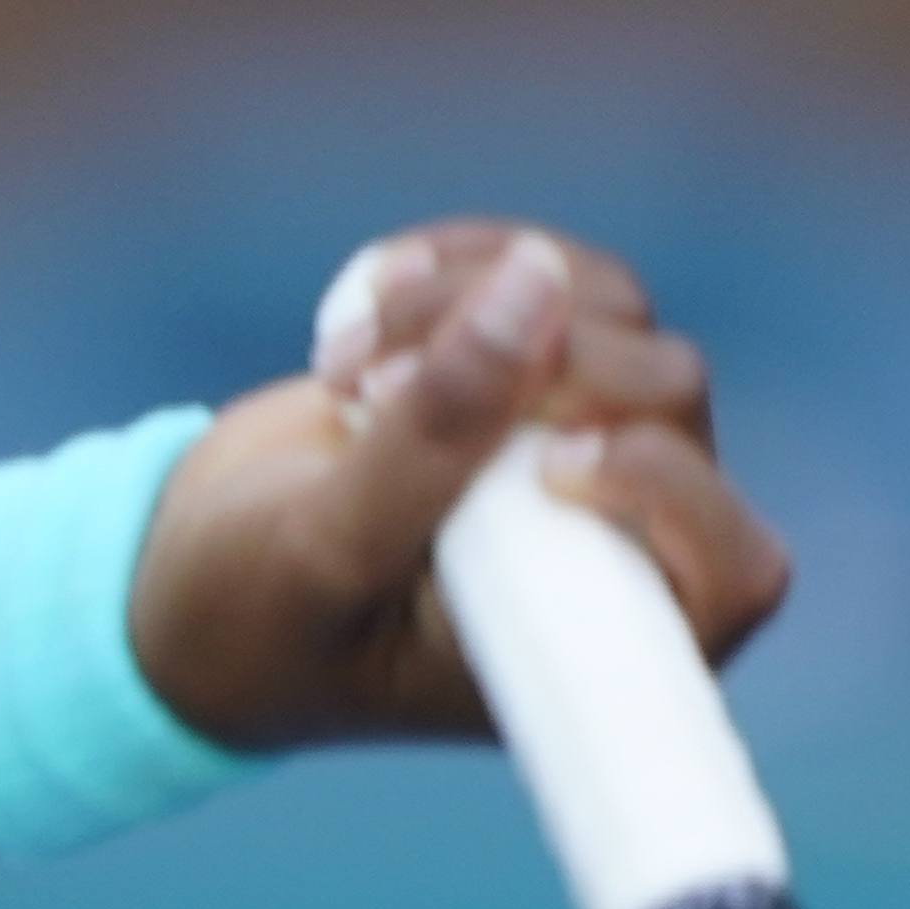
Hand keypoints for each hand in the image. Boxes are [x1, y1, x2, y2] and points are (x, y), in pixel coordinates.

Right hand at [125, 219, 791, 752]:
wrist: (173, 582)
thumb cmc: (247, 622)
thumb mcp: (322, 549)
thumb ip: (431, 439)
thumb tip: (536, 285)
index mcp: (587, 646)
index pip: (736, 572)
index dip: (674, 491)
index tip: (555, 468)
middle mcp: (603, 546)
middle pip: (669, 395)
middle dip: (537, 363)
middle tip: (379, 384)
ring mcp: (569, 450)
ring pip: (611, 313)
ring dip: (475, 298)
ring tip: (347, 352)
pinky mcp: (522, 375)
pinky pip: (552, 276)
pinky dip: (462, 263)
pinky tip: (366, 300)